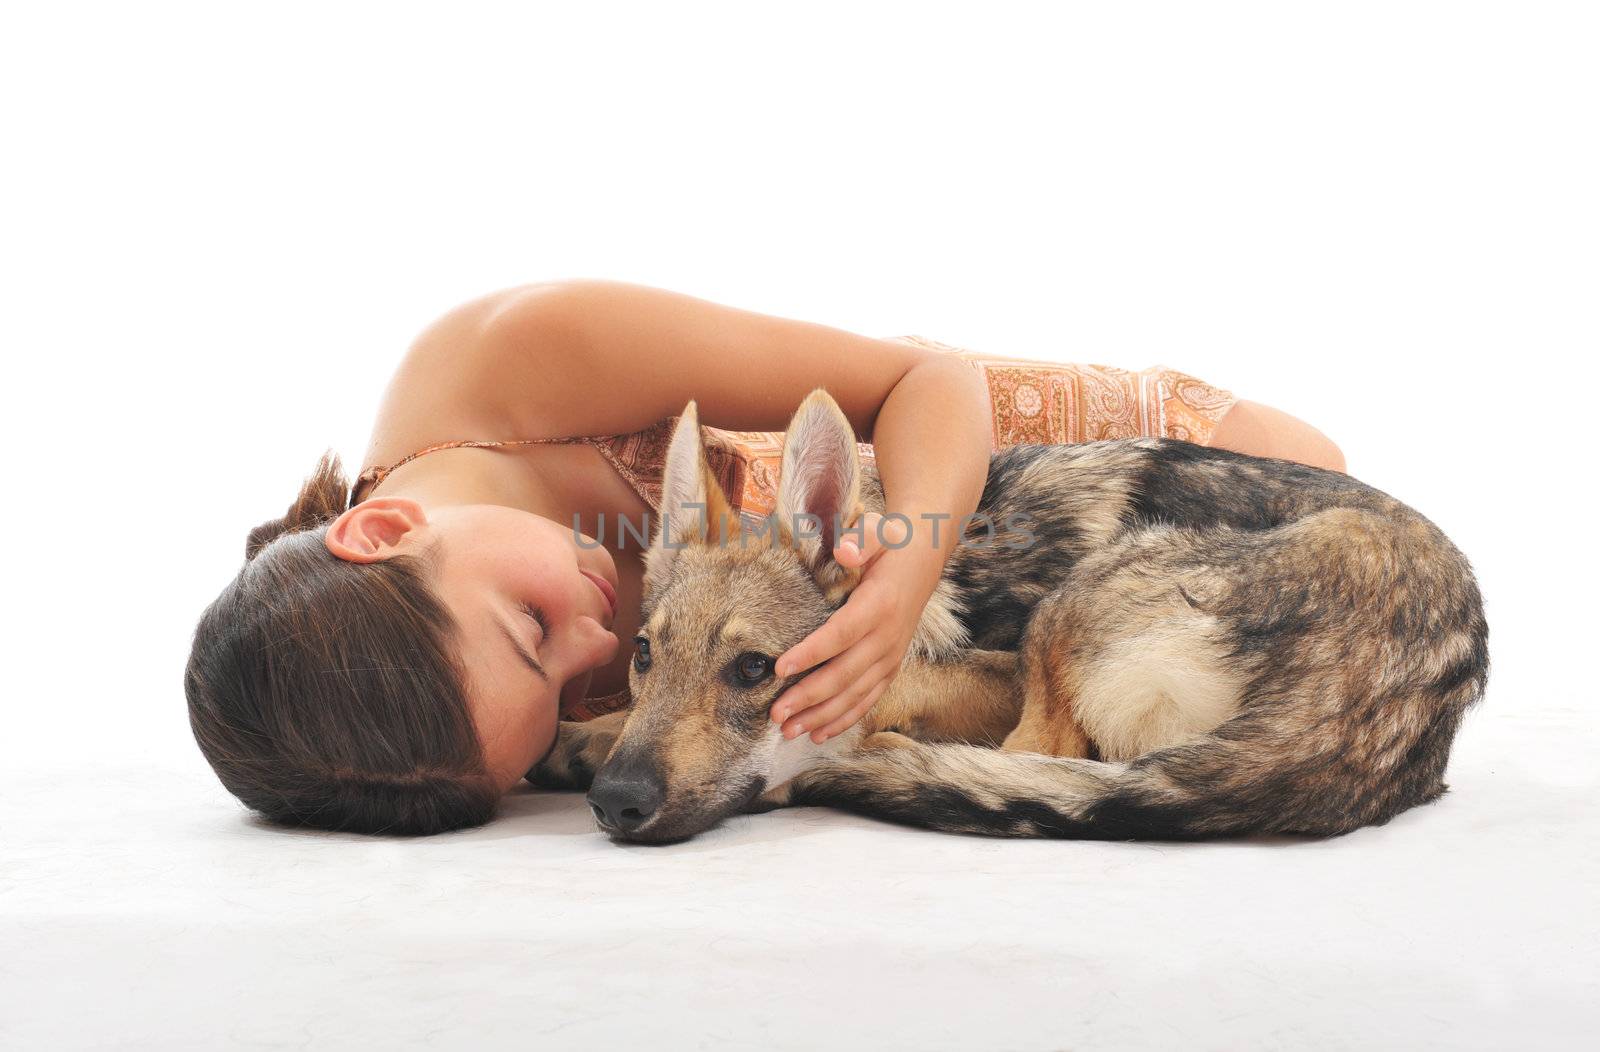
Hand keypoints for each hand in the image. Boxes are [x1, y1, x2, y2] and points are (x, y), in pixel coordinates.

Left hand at [770, 513, 937, 742]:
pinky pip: (867, 699)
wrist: (924, 558)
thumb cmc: (891, 545)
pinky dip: (844, 719)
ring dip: (821, 716)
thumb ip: (862, 539)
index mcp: (880, 605)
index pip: (841, 634)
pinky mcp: (890, 667)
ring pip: (855, 694)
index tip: (780, 667)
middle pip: (845, 674)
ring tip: (789, 731)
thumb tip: (844, 551)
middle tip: (776, 713)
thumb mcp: (880, 531)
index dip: (811, 653)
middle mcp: (888, 637)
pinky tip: (818, 734)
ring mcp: (891, 656)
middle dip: (808, 697)